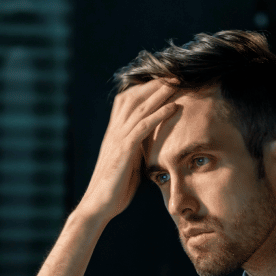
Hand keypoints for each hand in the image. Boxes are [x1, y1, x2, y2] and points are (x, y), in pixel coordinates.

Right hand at [77, 78, 177, 221]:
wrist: (98, 205)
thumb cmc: (114, 189)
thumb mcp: (128, 164)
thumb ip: (137, 150)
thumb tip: (151, 146)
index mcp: (115, 133)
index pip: (128, 100)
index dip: (146, 88)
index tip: (164, 78)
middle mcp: (115, 131)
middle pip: (135, 97)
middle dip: (155, 83)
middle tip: (175, 71)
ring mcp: (118, 139)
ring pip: (141, 108)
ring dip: (160, 92)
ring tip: (178, 80)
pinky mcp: (123, 150)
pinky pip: (143, 127)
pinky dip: (159, 114)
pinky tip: (173, 106)